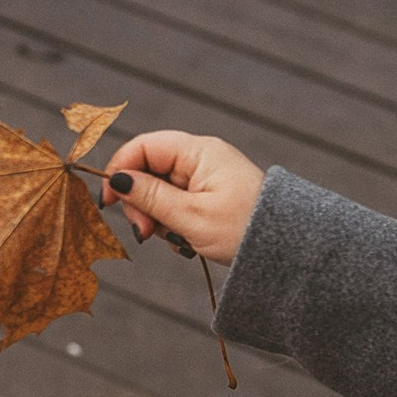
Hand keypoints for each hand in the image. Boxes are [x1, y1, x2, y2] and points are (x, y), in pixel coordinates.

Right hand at [101, 132, 263, 262]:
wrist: (287, 249)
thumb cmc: (243, 229)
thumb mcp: (190, 216)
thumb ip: (151, 197)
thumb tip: (117, 180)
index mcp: (197, 151)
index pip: (142, 147)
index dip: (119, 171)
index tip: (108, 203)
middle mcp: (200, 158)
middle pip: (148, 170)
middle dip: (140, 203)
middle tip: (146, 233)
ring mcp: (205, 177)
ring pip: (159, 191)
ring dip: (157, 218)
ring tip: (175, 240)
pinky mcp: (209, 196)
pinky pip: (176, 204)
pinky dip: (173, 223)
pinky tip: (186, 241)